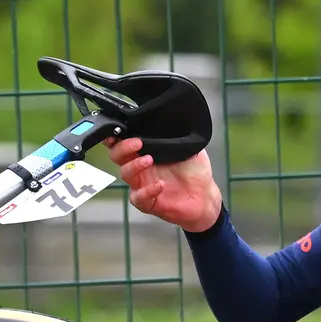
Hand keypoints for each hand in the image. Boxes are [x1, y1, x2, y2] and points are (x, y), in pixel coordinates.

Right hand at [106, 137, 221, 232]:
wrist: (205, 196)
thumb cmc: (194, 171)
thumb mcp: (188, 146)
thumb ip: (175, 135)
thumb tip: (170, 119)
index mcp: (145, 151)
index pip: (122, 142)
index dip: (115, 136)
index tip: (118, 130)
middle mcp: (140, 168)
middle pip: (117, 156)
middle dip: (122, 148)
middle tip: (137, 143)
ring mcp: (142, 185)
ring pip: (125, 174)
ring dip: (134, 166)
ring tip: (149, 160)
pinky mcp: (148, 202)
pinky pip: (138, 198)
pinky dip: (147, 191)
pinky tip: (159, 185)